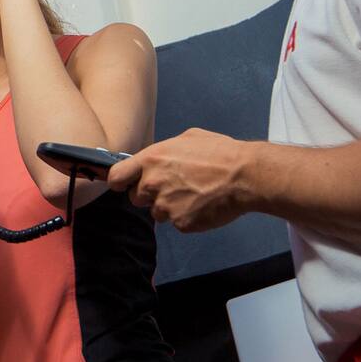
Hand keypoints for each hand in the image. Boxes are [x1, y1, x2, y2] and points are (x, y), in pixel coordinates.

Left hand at [108, 129, 256, 232]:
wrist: (244, 176)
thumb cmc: (220, 153)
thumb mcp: (187, 138)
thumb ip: (163, 151)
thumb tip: (157, 158)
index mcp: (151, 160)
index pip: (116, 177)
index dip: (119, 182)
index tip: (123, 184)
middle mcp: (153, 184)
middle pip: (136, 198)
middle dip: (149, 195)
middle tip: (173, 187)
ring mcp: (166, 206)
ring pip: (157, 212)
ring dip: (169, 207)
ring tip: (193, 194)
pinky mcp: (181, 223)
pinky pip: (177, 222)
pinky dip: (187, 216)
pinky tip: (202, 204)